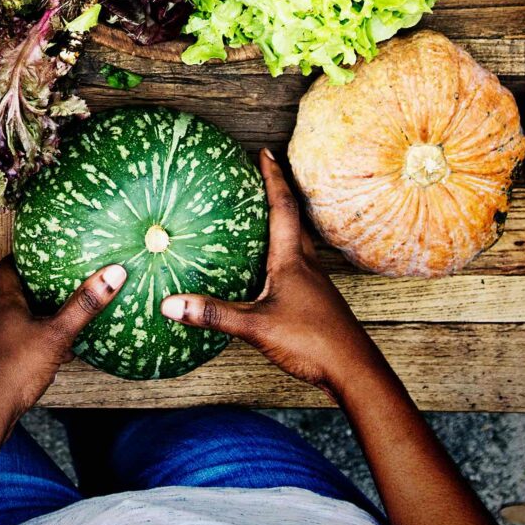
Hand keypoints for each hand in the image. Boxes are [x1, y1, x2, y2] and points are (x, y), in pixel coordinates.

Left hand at [0, 258, 123, 424]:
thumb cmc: (14, 371)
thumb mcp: (56, 336)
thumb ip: (83, 306)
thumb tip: (112, 274)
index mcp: (1, 304)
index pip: (4, 269)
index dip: (17, 260)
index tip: (32, 256)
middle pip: (5, 299)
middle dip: (28, 298)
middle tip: (51, 297)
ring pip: (3, 327)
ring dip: (24, 328)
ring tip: (50, 335)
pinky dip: (16, 351)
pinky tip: (34, 366)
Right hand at [163, 150, 384, 394]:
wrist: (354, 372)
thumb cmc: (311, 342)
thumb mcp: (256, 327)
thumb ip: (214, 314)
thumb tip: (170, 303)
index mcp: (292, 260)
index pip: (282, 208)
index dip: (272, 178)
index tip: (264, 152)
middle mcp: (306, 265)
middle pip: (293, 220)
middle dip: (279, 194)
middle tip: (264, 174)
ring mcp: (315, 284)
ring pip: (298, 243)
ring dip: (284, 223)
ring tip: (264, 215)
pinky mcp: (316, 302)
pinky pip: (297, 266)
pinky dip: (283, 255)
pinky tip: (271, 271)